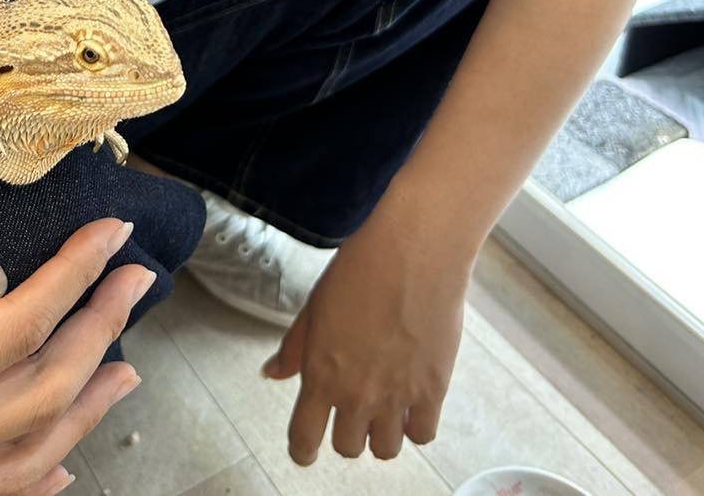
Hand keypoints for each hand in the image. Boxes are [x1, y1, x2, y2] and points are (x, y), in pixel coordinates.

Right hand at [0, 216, 150, 493]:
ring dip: (82, 408)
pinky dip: (30, 481)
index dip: (72, 278)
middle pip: (33, 392)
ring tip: (126, 367)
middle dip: (96, 330)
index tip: (112, 237)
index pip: (13, 328)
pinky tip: (57, 464)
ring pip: (19, 456)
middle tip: (136, 278)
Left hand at [260, 203, 470, 463]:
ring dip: (380, 433)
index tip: (305, 449)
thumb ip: (293, 349)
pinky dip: (415, 426)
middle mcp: (357, 396)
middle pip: (347, 448)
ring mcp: (396, 397)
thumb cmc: (359, 271)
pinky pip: (422, 435)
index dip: (302, 450)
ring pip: (385, 450)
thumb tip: (270, 372)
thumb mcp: (314, 308)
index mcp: (321, 376)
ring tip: (383, 406)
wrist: (412, 253)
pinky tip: (411, 402)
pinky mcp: (432, 391)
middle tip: (351, 410)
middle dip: (345, 433)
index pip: (304, 440)